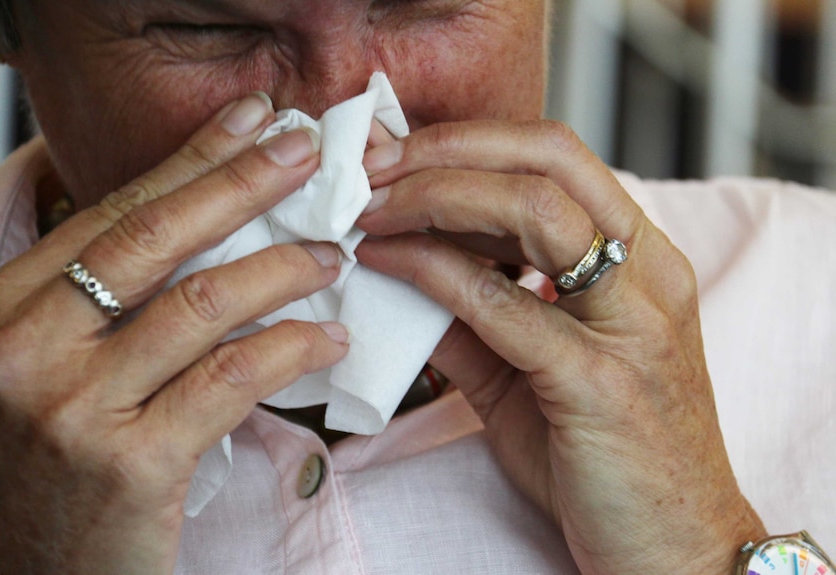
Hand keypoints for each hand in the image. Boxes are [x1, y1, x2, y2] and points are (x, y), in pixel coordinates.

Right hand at [0, 95, 348, 573]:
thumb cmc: (48, 473)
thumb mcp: (49, 373)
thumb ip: (103, 308)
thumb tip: (200, 232)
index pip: (111, 214)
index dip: (189, 162)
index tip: (247, 122)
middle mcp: (21, 349)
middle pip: (154, 239)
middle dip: (241, 183)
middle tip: (304, 151)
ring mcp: (71, 406)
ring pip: (202, 303)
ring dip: (282, 269)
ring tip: (331, 257)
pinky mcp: (129, 463)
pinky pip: (232, 377)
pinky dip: (291, 349)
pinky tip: (327, 340)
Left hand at [357, 120, 767, 573]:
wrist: (671, 548)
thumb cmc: (606, 456)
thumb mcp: (530, 374)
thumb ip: (472, 319)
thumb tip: (399, 271)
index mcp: (641, 261)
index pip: (556, 157)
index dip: (469, 139)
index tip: (397, 153)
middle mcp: (648, 276)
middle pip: (547, 160)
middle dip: (447, 148)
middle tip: (374, 165)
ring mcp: (632, 325)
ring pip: (534, 212)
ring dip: (434, 197)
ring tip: (369, 210)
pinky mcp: (600, 382)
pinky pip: (505, 304)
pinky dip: (434, 271)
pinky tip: (386, 265)